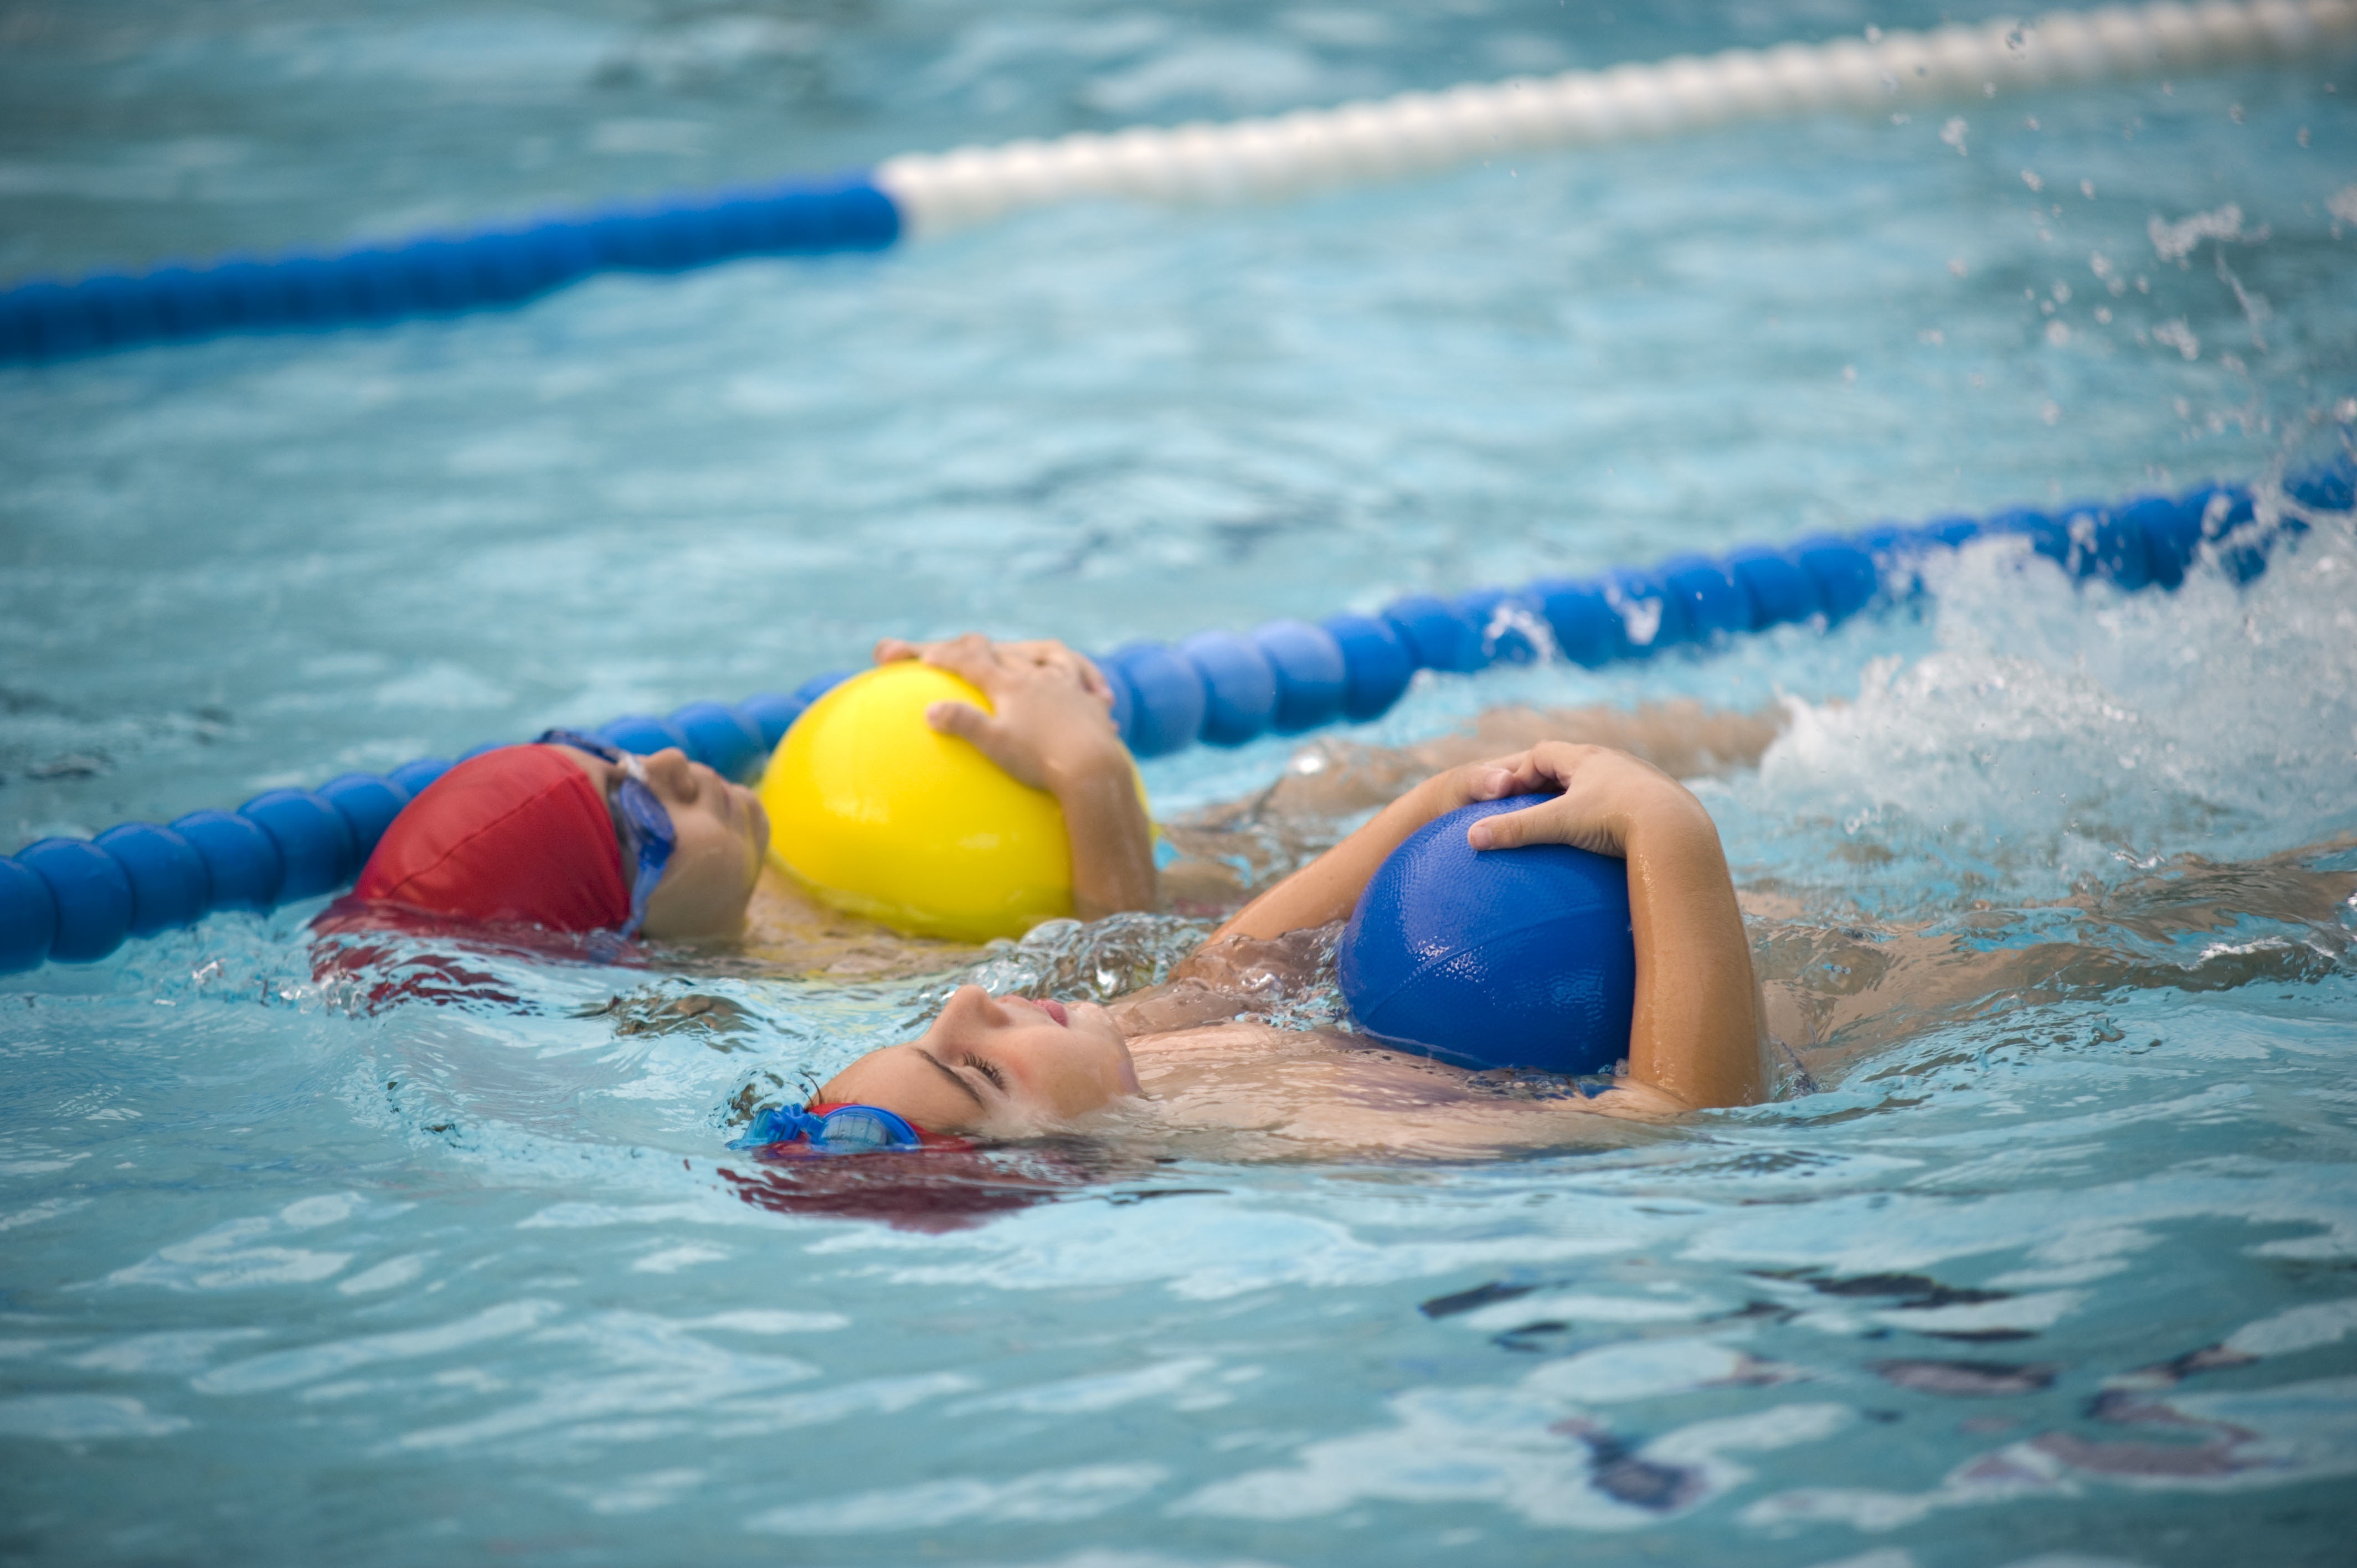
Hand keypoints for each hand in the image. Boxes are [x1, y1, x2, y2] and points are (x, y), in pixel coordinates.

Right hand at [872, 633, 1123, 792]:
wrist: (1093, 769)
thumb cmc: (1040, 759)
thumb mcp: (994, 744)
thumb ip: (962, 723)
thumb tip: (930, 711)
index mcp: (1010, 685)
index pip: (972, 662)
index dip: (947, 657)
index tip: (928, 656)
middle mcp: (1039, 678)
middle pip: (1007, 653)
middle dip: (984, 649)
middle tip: (970, 648)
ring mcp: (1068, 687)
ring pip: (1053, 657)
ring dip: (1041, 654)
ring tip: (1040, 657)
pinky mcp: (1091, 704)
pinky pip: (1087, 683)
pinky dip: (1088, 681)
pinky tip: (1097, 693)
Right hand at [1459, 743, 1710, 858]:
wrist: (1676, 828)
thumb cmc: (1616, 819)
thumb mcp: (1560, 825)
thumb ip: (1516, 830)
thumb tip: (1472, 838)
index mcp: (1586, 758)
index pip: (1542, 754)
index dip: (1520, 771)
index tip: (1506, 795)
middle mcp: (1613, 762)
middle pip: (1571, 765)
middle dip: (1549, 783)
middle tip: (1531, 807)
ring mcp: (1637, 780)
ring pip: (1601, 783)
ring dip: (1581, 798)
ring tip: (1567, 824)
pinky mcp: (1656, 801)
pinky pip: (1624, 804)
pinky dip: (1607, 816)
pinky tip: (1606, 842)